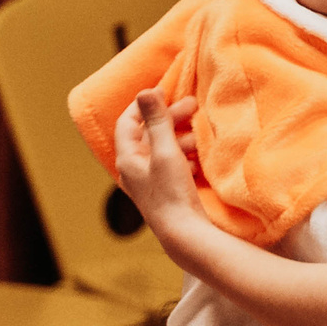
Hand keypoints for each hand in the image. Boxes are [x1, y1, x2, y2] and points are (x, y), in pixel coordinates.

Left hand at [115, 91, 211, 264]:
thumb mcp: (165, 152)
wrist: (183, 234)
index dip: (144, 104)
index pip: (127, 122)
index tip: (164, 90)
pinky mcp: (164, 190)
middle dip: (169, 118)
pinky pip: (172, 164)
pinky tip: (198, 159)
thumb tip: (145, 91)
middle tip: (193, 105)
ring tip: (199, 134)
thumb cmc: (171, 193)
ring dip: (180, 137)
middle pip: (148, 134)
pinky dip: (184, 155)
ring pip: (162, 149)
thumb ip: (156, 121)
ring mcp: (149, 181)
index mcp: (127, 158)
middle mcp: (134, 169)